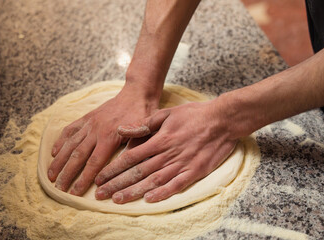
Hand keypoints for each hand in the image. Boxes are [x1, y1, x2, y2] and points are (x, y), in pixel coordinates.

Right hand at [47, 84, 158, 195]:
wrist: (137, 93)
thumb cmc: (144, 114)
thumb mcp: (146, 130)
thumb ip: (135, 146)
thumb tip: (126, 163)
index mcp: (110, 137)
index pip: (94, 163)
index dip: (83, 179)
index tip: (74, 193)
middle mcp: (96, 131)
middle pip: (77, 156)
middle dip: (66, 174)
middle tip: (58, 189)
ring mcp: (90, 123)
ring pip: (70, 144)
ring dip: (59, 160)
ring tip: (50, 175)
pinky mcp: (88, 117)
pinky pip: (70, 129)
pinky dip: (61, 141)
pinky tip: (54, 152)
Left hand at [94, 99, 237, 203]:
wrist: (222, 120)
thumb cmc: (194, 114)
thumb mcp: (167, 113)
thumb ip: (145, 123)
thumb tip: (122, 130)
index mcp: (160, 139)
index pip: (130, 157)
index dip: (113, 169)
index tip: (100, 178)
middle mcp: (168, 154)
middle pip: (138, 172)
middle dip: (117, 184)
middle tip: (100, 194)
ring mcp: (182, 164)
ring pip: (153, 181)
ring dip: (134, 192)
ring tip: (118, 200)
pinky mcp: (195, 172)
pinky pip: (176, 186)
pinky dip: (162, 193)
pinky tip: (149, 200)